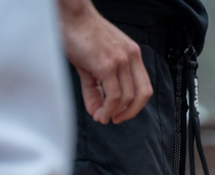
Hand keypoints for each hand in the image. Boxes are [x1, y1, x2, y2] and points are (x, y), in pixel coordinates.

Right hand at [60, 0, 152, 123]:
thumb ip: (95, 89)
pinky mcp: (107, 65)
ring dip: (115, 113)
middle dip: (129, 113)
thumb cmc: (79, 35)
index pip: (144, 87)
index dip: (136, 105)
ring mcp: (121, 61)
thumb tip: (96, 111)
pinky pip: (114, 95)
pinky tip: (100, 113)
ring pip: (126, 97)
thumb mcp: (92, 64)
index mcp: (133, 55)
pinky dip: (109, 108)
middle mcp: (131, 58)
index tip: (122, 114)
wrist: (70, 14)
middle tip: (115, 120)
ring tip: (102, 117)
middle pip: (141, 95)